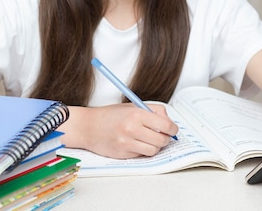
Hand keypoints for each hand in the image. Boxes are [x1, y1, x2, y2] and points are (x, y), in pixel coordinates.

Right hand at [63, 103, 178, 158]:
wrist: (88, 127)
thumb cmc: (110, 115)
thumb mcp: (133, 106)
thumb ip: (152, 111)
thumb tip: (169, 122)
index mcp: (137, 114)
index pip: (165, 125)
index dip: (173, 129)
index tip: (173, 129)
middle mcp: (132, 129)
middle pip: (162, 140)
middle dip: (165, 138)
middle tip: (163, 135)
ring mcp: (127, 143)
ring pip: (153, 150)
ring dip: (155, 146)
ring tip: (149, 139)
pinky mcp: (123, 154)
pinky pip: (142, 155)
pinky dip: (143, 150)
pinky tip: (136, 143)